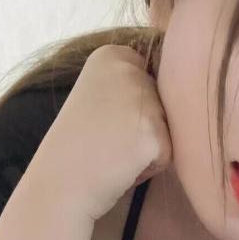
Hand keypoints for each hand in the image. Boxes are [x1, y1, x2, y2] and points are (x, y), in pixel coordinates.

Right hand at [32, 44, 172, 220]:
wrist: (59, 184)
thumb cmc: (78, 147)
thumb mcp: (99, 97)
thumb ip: (131, 86)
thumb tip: (179, 92)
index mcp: (111, 55)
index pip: (154, 77)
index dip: (136, 107)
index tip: (105, 118)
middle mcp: (127, 69)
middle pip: (166, 102)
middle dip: (145, 128)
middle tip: (108, 140)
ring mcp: (141, 101)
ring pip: (170, 128)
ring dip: (149, 147)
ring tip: (115, 153)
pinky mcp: (153, 134)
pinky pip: (169, 153)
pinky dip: (150, 167)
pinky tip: (121, 166)